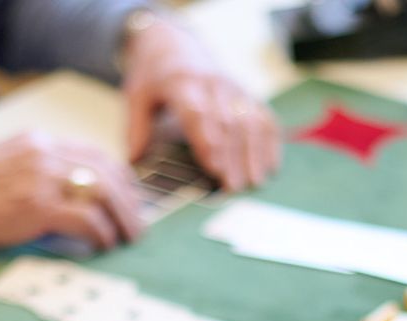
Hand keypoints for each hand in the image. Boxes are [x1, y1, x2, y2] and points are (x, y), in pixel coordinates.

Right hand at [0, 133, 142, 252]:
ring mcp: (40, 178)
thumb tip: (62, 195)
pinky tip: (102, 245)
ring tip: (127, 238)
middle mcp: (43, 153)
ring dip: (122, 218)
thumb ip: (31, 172)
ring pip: (103, 192)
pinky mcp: (36, 206)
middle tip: (137, 223)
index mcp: (35, 142)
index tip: (129, 197)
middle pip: (105, 170)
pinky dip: (101, 233)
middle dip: (129, 199)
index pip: (92, 153)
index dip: (119, 177)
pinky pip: (86, 219)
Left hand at [122, 16, 279, 190]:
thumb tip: (135, 161)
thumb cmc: (155, 78)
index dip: (207, 140)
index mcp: (182, 83)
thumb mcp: (137, 96)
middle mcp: (213, 84)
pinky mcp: (247, 94)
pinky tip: (271, 166)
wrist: (176, 45)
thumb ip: (136, 128)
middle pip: (227, 123)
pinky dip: (271, 141)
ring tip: (254, 183)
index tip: (214, 168)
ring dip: (254, 154)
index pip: (197, 113)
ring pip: (249, 121)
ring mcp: (234, 88)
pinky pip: (264, 116)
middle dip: (232, 157)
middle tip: (233, 188)